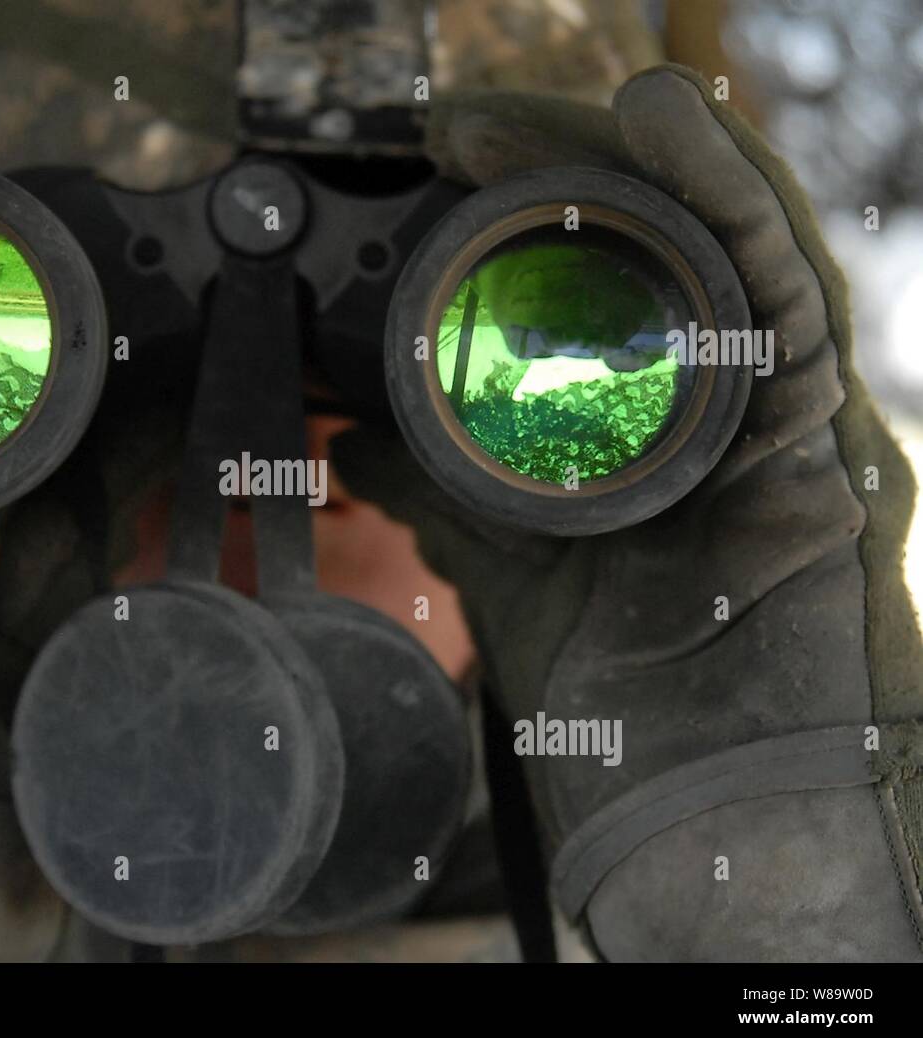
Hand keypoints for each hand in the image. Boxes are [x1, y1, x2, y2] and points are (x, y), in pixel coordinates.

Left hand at [335, 64, 922, 960]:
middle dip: (578, 167)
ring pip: (738, 241)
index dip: (534, 205)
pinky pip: (786, 285)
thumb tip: (356, 441)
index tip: (440, 162)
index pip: (607, 279)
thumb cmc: (618, 704)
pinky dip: (730, 191)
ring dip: (662, 151)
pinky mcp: (826, 435)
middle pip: (668, 245)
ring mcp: (787, 415)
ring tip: (587, 88)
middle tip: (469, 127)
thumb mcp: (502, 564)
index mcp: (658, 431)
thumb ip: (440, 494)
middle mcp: (733, 406)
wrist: (687, 806)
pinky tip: (669, 116)